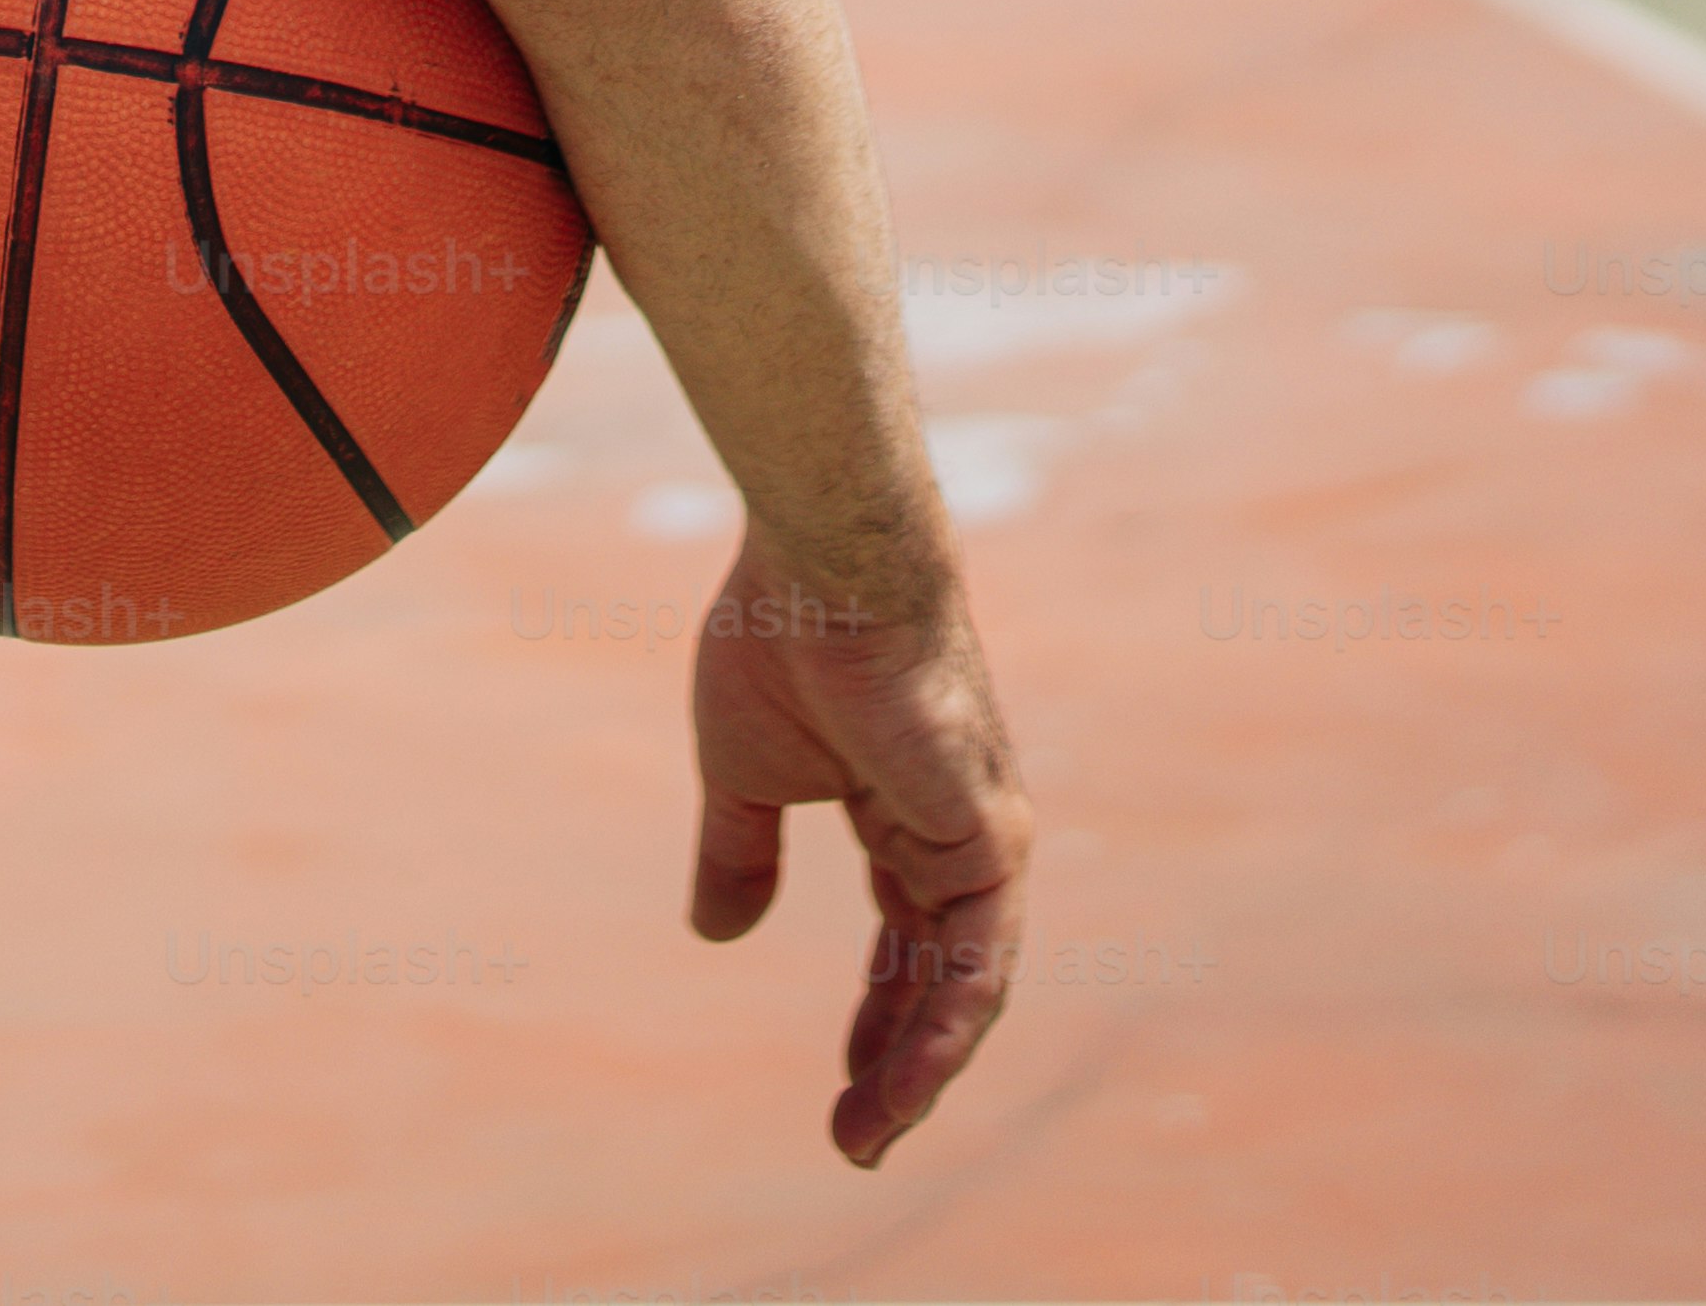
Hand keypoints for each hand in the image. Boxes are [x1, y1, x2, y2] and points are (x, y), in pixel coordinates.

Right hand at [686, 539, 1030, 1168]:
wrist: (823, 567)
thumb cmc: (781, 640)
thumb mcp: (743, 774)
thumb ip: (741, 851)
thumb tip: (716, 934)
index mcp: (905, 816)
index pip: (905, 943)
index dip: (876, 1018)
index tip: (843, 1081)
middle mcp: (957, 838)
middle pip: (938, 980)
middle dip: (896, 1063)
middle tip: (855, 1136)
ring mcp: (982, 842)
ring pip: (963, 990)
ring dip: (918, 1072)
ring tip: (867, 1137)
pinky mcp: (989, 842)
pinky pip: (976, 963)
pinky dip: (944, 1031)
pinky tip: (908, 1084)